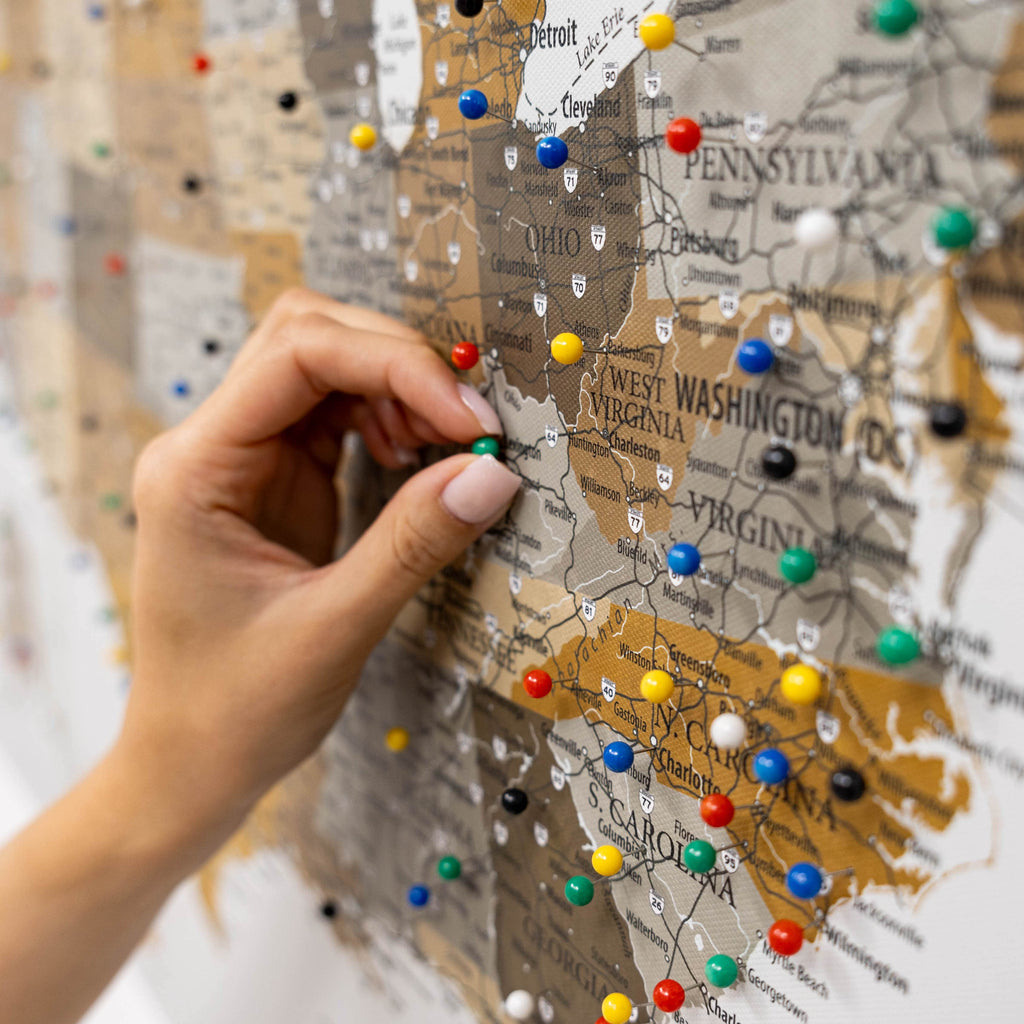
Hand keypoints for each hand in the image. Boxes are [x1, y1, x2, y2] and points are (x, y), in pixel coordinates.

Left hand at [117, 288, 519, 859]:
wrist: (189, 765)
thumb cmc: (233, 710)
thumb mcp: (333, 630)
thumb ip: (413, 543)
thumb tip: (493, 472)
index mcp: (195, 468)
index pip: (296, 355)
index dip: (395, 366)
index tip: (469, 419)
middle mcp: (210, 447)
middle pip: (308, 340)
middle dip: (399, 364)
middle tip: (469, 425)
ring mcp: (242, 461)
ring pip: (326, 370)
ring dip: (398, 390)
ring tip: (448, 447)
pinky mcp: (274, 482)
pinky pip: (335, 418)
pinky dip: (389, 422)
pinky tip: (416, 460)